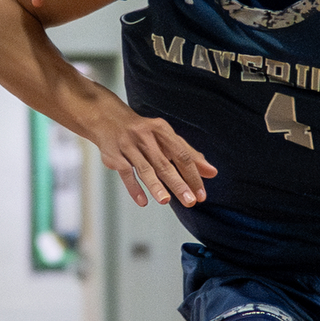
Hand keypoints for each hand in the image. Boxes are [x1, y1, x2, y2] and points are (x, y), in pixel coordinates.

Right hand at [95, 108, 213, 206]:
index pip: (182, 155)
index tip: (201, 194)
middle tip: (190, 201)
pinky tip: (143, 201)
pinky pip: (125, 173)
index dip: (193, 175)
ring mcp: (128, 145)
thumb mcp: (166, 137)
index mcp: (162, 130)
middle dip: (178, 183)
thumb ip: (189, 154)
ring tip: (166, 201)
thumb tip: (212, 172)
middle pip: (164, 163)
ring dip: (155, 185)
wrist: (107, 119)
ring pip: (144, 168)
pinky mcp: (113, 155)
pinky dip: (134, 188)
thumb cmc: (143, 132)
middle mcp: (146, 136)